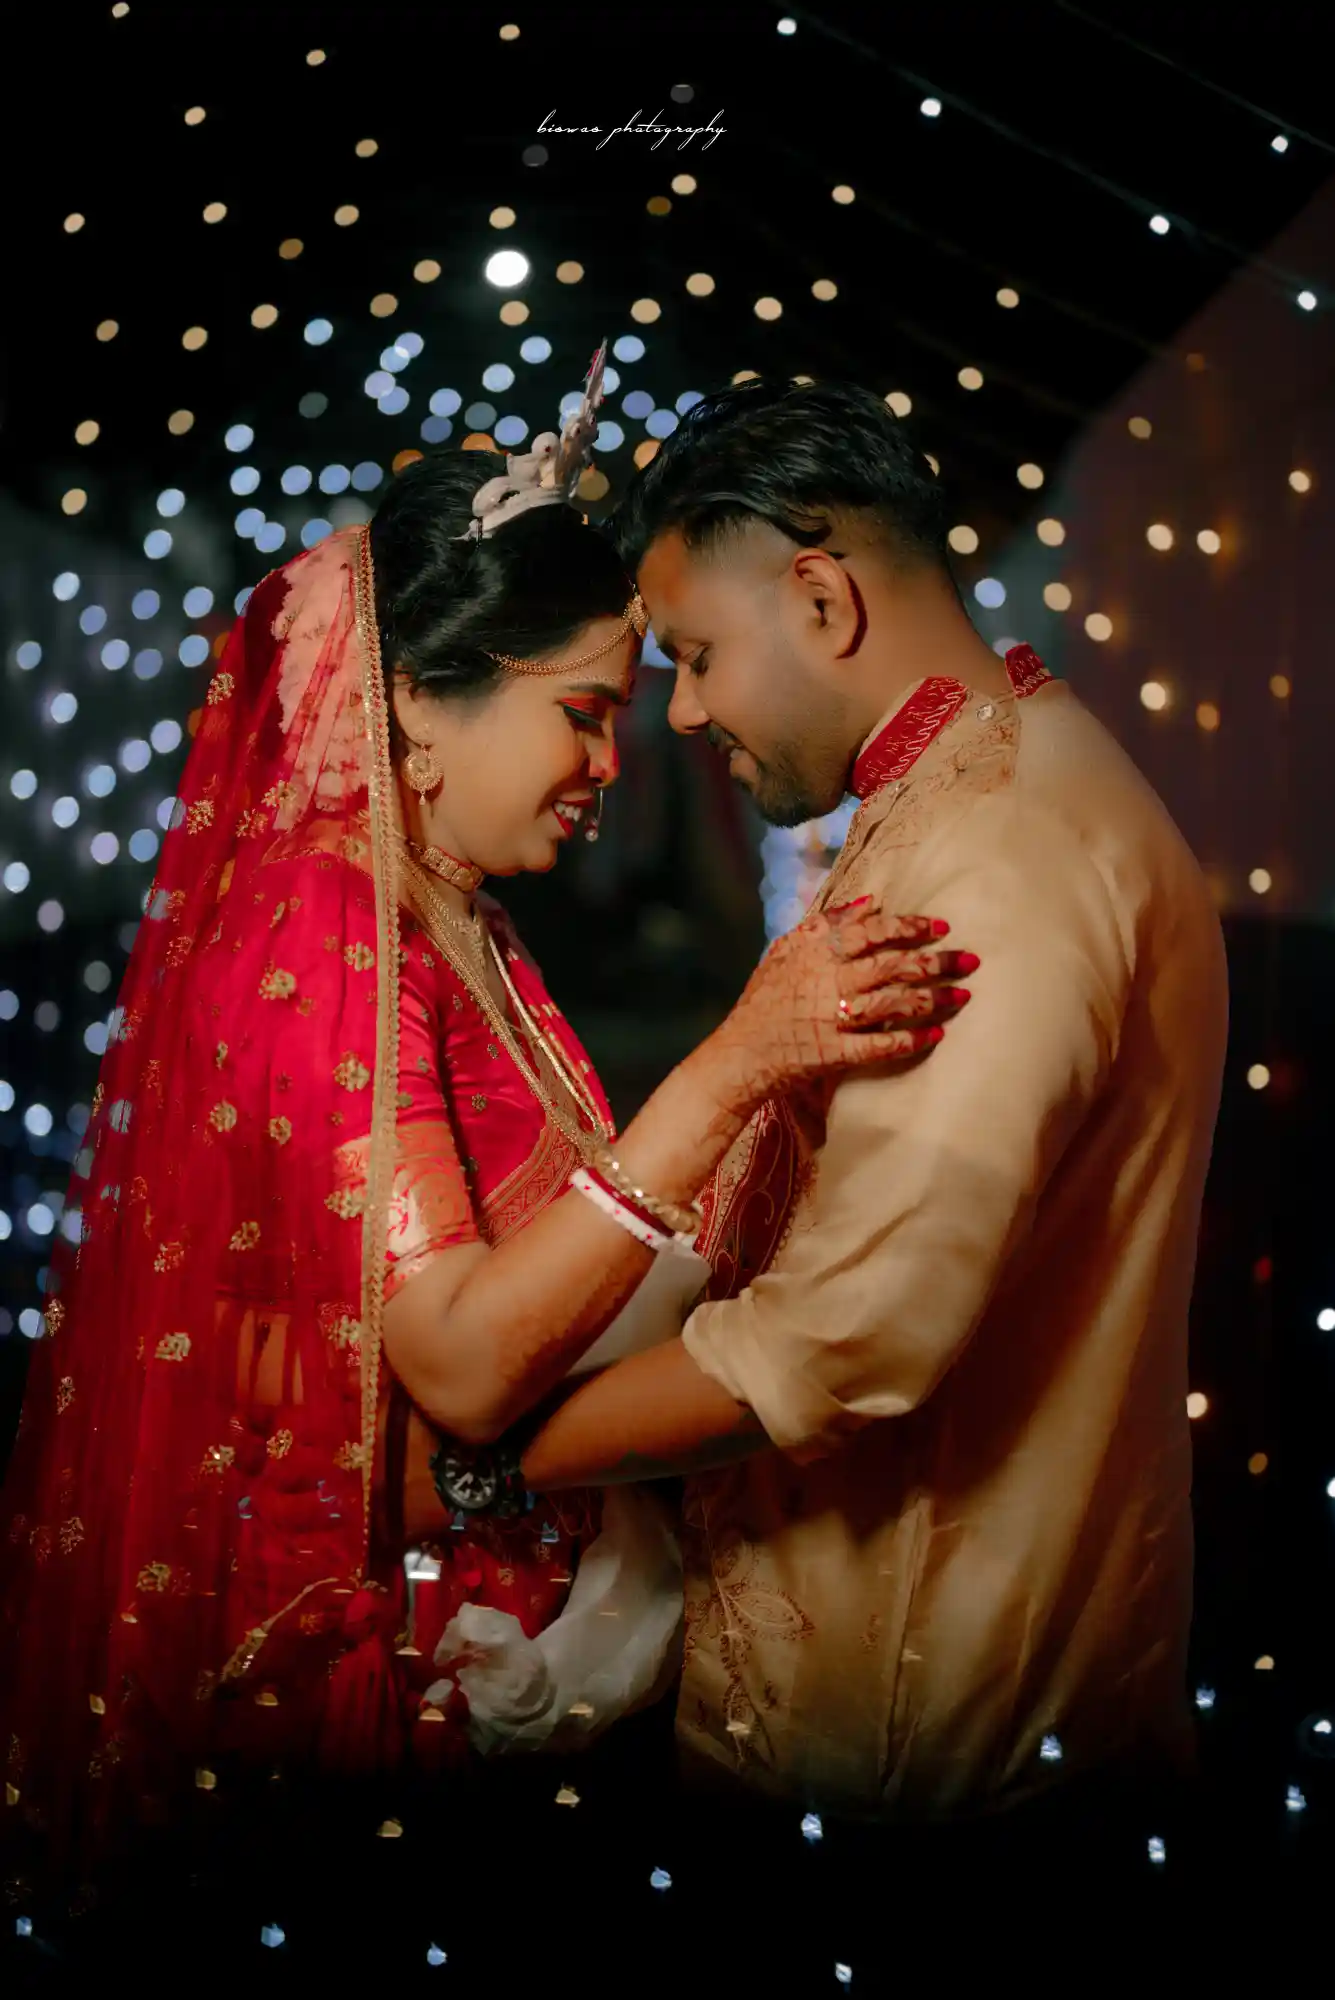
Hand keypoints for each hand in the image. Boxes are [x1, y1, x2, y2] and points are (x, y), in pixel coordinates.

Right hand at [708, 898, 976, 1110]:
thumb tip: (871, 902)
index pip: (871, 932)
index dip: (909, 928)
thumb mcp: (786, 951)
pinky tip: (936, 1035)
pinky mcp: (833, 1054)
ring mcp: (831, 1020)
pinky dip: (908, 1041)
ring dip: (931, 999)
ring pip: (891, 1004)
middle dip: (935, 962)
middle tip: (971, 959)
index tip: (940, 927)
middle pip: (891, 966)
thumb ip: (827, 924)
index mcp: (816, 954)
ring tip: (964, 996)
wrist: (740, 1054)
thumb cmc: (764, 1000)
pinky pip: (878, 1047)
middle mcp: (827, 983)